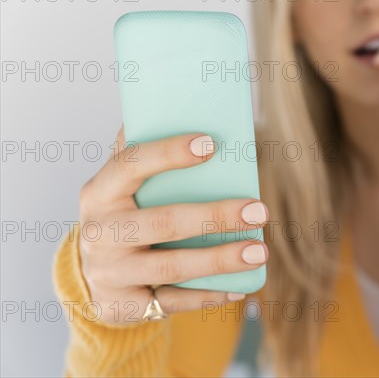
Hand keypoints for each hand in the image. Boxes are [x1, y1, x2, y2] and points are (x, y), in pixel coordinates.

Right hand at [77, 127, 268, 323]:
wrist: (87, 279)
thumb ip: (136, 154)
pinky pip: (174, 301)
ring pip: (173, 266)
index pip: (131, 165)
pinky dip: (209, 295)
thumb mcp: (117, 188)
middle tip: (259, 211)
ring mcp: (110, 272)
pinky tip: (241, 286)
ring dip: (221, 259)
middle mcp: (100, 233)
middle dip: (216, 216)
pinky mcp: (124, 305)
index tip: (211, 144)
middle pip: (164, 222)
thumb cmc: (118, 219)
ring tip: (259, 251)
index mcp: (99, 193)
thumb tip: (164, 106)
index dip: (169, 153)